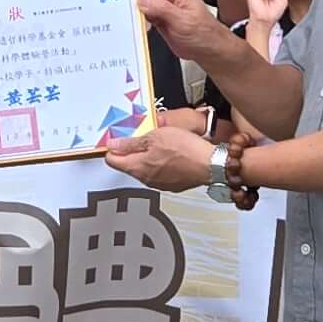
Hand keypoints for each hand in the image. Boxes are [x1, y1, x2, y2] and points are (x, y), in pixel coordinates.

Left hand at [100, 117, 221, 192]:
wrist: (210, 164)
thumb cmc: (185, 150)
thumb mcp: (155, 137)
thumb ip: (131, 142)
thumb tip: (114, 145)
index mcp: (137, 167)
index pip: (112, 160)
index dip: (113, 147)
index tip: (117, 139)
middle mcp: (146, 179)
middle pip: (128, 165)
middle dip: (131, 151)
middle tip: (141, 137)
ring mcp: (159, 184)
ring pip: (145, 169)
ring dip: (147, 157)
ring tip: (159, 144)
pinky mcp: (173, 185)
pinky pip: (159, 174)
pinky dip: (161, 164)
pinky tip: (171, 154)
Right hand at [137, 0, 230, 61]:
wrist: (209, 49)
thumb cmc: (204, 34)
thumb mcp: (183, 22)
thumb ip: (162, 9)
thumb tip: (142, 0)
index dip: (134, 3)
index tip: (129, 16)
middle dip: (131, 8)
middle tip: (127, 22)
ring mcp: (160, 5)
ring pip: (137, 7)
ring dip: (133, 17)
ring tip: (131, 27)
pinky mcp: (157, 17)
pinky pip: (141, 17)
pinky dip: (137, 24)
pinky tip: (136, 30)